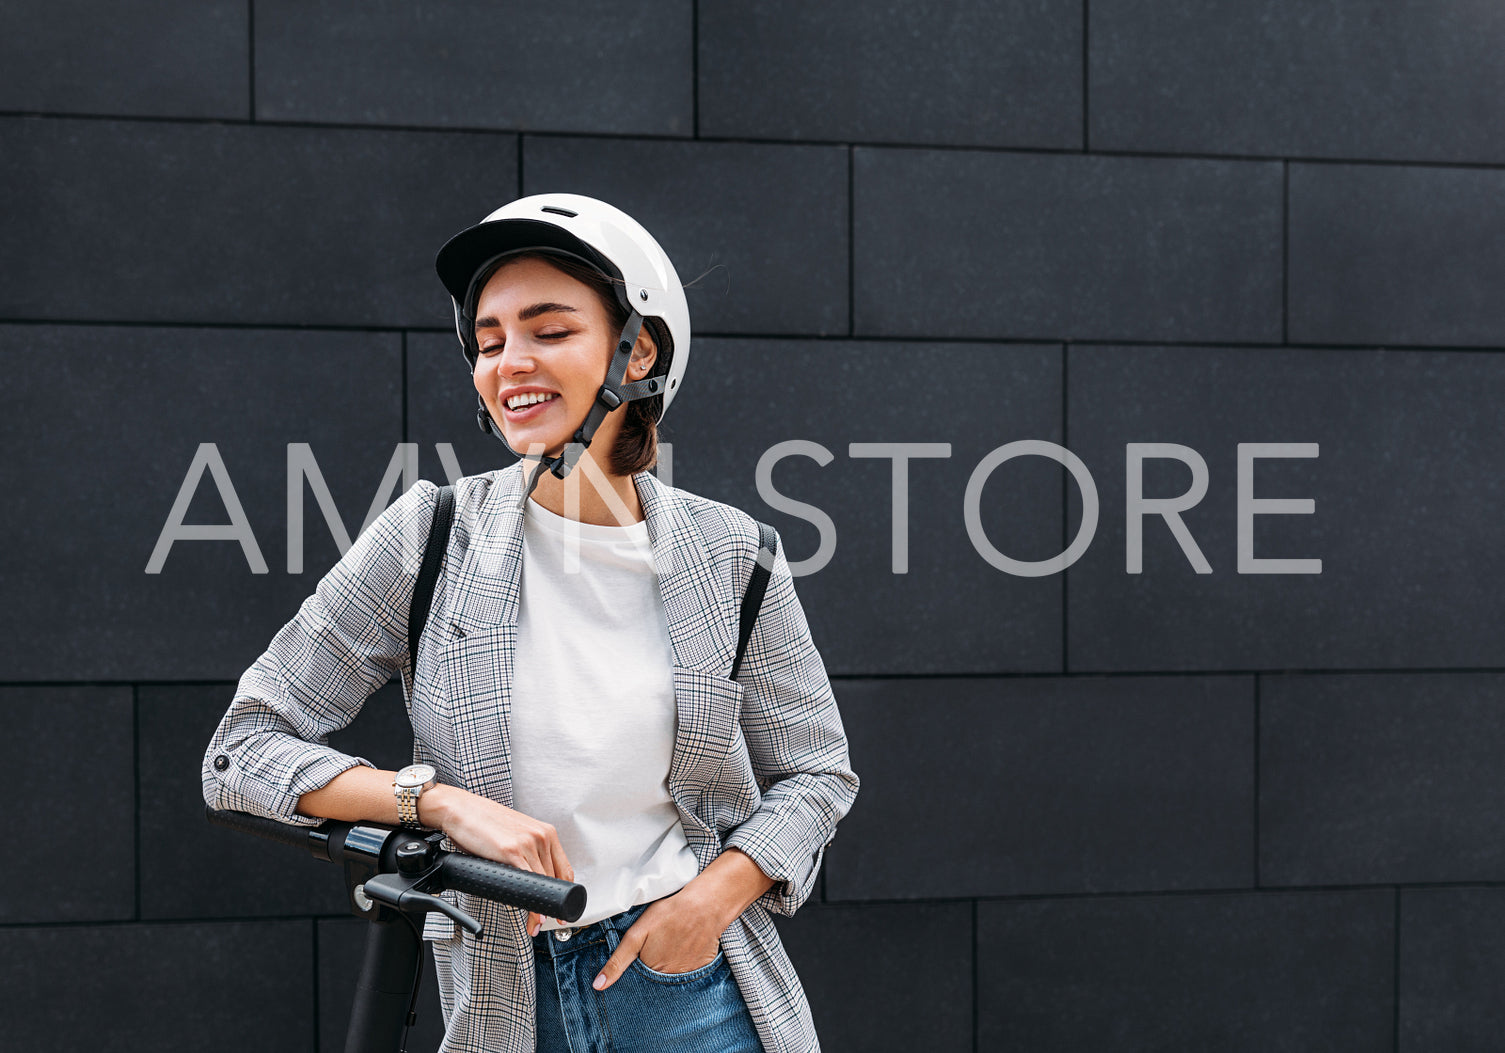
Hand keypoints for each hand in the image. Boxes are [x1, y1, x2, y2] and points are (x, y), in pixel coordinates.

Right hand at [422, 784, 572, 936]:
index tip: (559, 910)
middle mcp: (542, 836)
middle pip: (555, 881)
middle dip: (550, 908)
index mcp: (546, 832)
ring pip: (543, 885)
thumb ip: (527, 854)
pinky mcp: (512, 850)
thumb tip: (531, 882)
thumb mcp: (514, 835)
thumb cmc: (482, 822)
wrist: (460, 808)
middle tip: (541, 923)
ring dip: (539, 911)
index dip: (565, 895)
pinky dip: (529, 902)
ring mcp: (528, 843)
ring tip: (534, 925)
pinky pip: (527, 882)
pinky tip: (526, 912)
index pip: (564, 870)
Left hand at [592, 893, 724, 989]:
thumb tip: (598, 986)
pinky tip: (685, 944)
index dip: (636, 966)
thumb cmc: (669, 914)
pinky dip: (685, 961)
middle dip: (652, 966)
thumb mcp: (636, 934)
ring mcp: (687, 976)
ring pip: (671, 975)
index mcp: (650, 972)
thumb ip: (618, 961)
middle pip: (654, 979)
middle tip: (660, 943)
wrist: (705, 905)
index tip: (643, 951)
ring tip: (672, 942)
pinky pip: (689, 972)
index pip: (637, 979)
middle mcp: (668, 980)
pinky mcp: (702, 969)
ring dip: (669, 964)